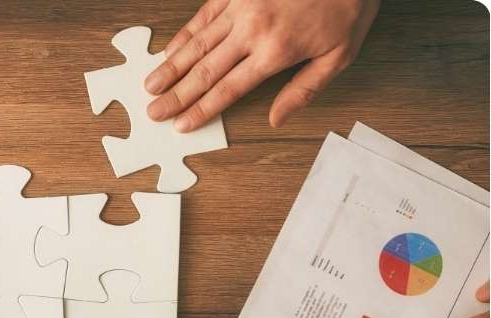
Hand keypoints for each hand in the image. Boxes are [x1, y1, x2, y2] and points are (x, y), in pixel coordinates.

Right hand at [144, 0, 379, 130]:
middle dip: (176, 95)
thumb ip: (305, 89)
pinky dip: (184, 35)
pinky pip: (203, 16)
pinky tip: (169, 50)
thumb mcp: (340, 54)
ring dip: (171, 67)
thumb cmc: (347, 4)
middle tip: (154, 111)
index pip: (228, 90)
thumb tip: (277, 119)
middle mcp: (252, 31)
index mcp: (276, 52)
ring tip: (151, 86)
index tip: (181, 125)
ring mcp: (240, 7)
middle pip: (204, 71)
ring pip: (197, 44)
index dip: (201, 110)